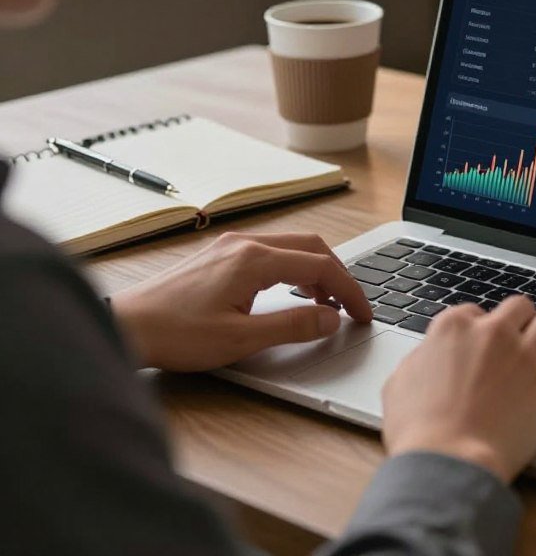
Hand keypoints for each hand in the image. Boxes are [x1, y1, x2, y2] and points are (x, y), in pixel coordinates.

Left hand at [110, 231, 372, 370]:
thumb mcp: (241, 339)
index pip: (320, 266)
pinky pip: (270, 251)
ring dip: (316, 270)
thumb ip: (292, 326)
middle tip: (351, 306)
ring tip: (326, 303)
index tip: (363, 314)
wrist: (126, 325)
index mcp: (255, 259)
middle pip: (311, 247)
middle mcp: (246, 243)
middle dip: (338, 274)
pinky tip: (290, 292)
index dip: (349, 290)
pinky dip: (293, 268)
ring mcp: (231, 245)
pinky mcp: (219, 254)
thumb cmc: (175, 335)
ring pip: (291, 246)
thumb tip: (331, 319)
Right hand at [382, 296, 535, 483]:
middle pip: (519, 307)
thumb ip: (420, 360)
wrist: (446, 464)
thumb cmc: (419, 433)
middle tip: (522, 348)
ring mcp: (524, 355)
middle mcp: (492, 332)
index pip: (476, 312)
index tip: (485, 352)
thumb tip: (429, 357)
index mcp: (454, 327)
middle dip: (522, 325)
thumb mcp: (399, 384)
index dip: (481, 334)